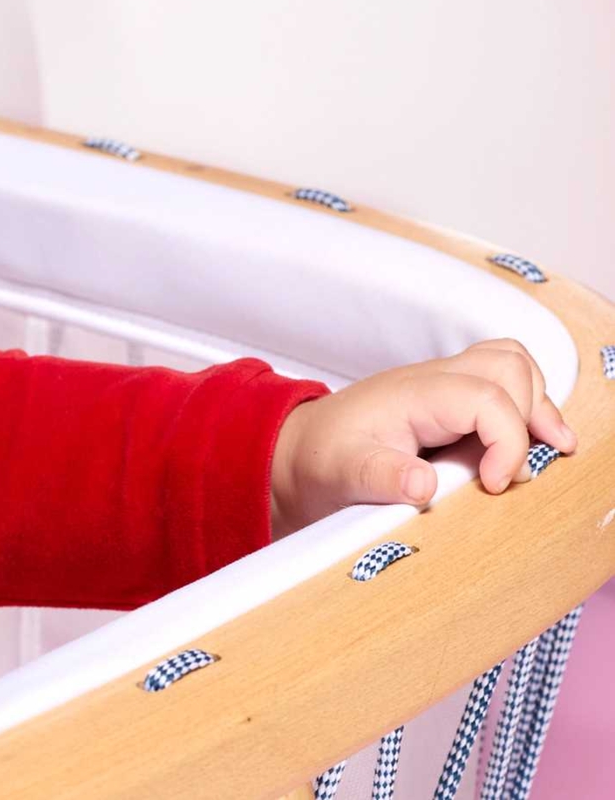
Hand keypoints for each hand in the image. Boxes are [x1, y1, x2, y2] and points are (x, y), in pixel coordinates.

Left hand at [268, 338, 576, 539]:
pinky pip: (502, 383)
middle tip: (534, 464)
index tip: (494, 486)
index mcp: (413, 395)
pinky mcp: (449, 400)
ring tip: (550, 447)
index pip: (486, 398)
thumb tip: (423, 485)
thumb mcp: (344, 474)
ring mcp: (443, 385)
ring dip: (537, 403)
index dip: (507, 442)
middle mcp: (433, 380)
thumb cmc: (323, 459)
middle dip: (534, 412)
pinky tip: (533, 442)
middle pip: (507, 366)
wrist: (301, 449)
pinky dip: (526, 406)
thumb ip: (383, 477)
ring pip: (510, 365)